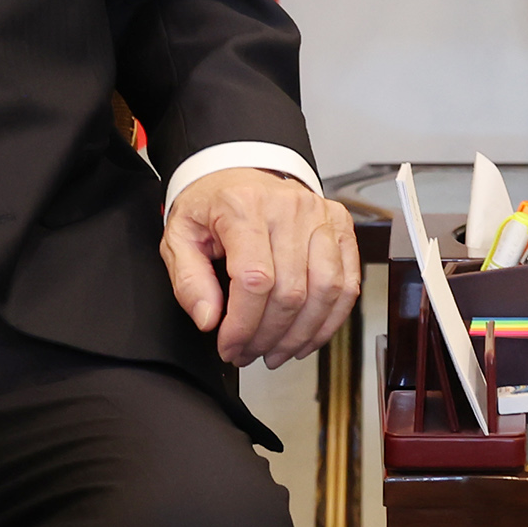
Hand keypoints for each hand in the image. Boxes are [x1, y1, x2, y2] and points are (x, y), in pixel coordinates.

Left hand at [162, 168, 360, 368]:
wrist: (239, 173)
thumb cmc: (212, 205)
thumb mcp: (179, 237)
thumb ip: (188, 281)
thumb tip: (209, 319)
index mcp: (245, 206)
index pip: (254, 279)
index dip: (243, 325)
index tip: (230, 346)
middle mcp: (289, 207)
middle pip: (291, 291)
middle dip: (268, 336)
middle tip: (248, 352)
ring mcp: (320, 215)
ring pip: (325, 291)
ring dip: (301, 334)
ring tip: (277, 351)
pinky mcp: (340, 225)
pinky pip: (348, 282)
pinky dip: (331, 319)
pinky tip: (308, 336)